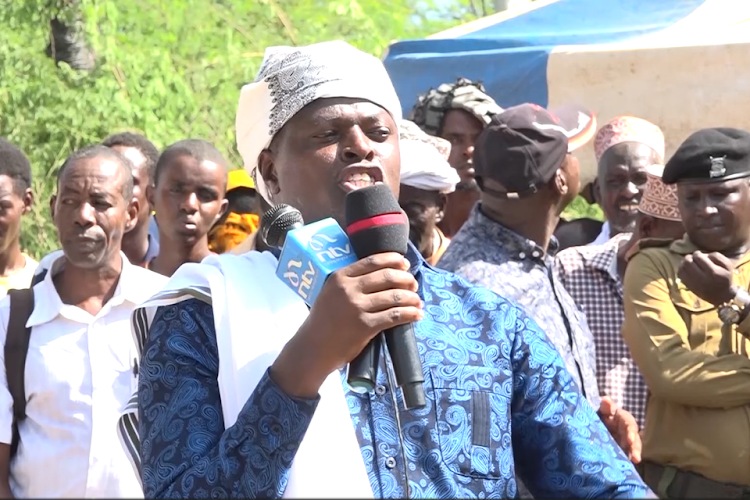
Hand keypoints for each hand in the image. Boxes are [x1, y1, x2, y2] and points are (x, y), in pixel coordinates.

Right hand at [272, 253, 422, 397]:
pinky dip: (410, 314)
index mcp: (340, 277)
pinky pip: (394, 316)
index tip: (405, 263)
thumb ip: (349, 282)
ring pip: (394, 296)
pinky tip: (416, 315)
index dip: (394, 260)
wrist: (313, 348)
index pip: (373, 261)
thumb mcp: (330, 292)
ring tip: (418, 301)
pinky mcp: (365, 326)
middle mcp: (349, 289)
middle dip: (406, 279)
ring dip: (412, 298)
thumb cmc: (323, 320)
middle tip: (413, 284)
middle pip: (387, 277)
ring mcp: (357, 308)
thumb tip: (382, 273)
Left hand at [598, 397, 641, 463]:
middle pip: (634, 440)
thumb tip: (605, 399)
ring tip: (633, 464)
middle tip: (636, 458)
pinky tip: (625, 470)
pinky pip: (626, 456)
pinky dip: (627, 463)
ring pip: (632, 450)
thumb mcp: (604, 410)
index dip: (630, 433)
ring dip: (633, 457)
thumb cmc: (605, 415)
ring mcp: (627, 443)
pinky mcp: (623, 451)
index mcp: (625, 420)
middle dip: (635, 449)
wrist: (602, 422)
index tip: (630, 440)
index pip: (629, 425)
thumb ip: (606, 406)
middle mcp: (628, 432)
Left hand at [677, 251, 735, 305]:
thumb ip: (717, 256)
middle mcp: (702, 278)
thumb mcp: (728, 266)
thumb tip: (703, 253)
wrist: (721, 296)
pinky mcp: (688, 286)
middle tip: (693, 258)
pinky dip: (681, 269)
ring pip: (682, 267)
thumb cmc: (725, 278)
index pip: (698, 257)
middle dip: (689, 257)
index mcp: (713, 272)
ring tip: (689, 262)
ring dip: (684, 262)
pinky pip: (680, 274)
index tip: (699, 254)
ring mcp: (693, 283)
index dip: (697, 253)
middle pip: (688, 262)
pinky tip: (686, 268)